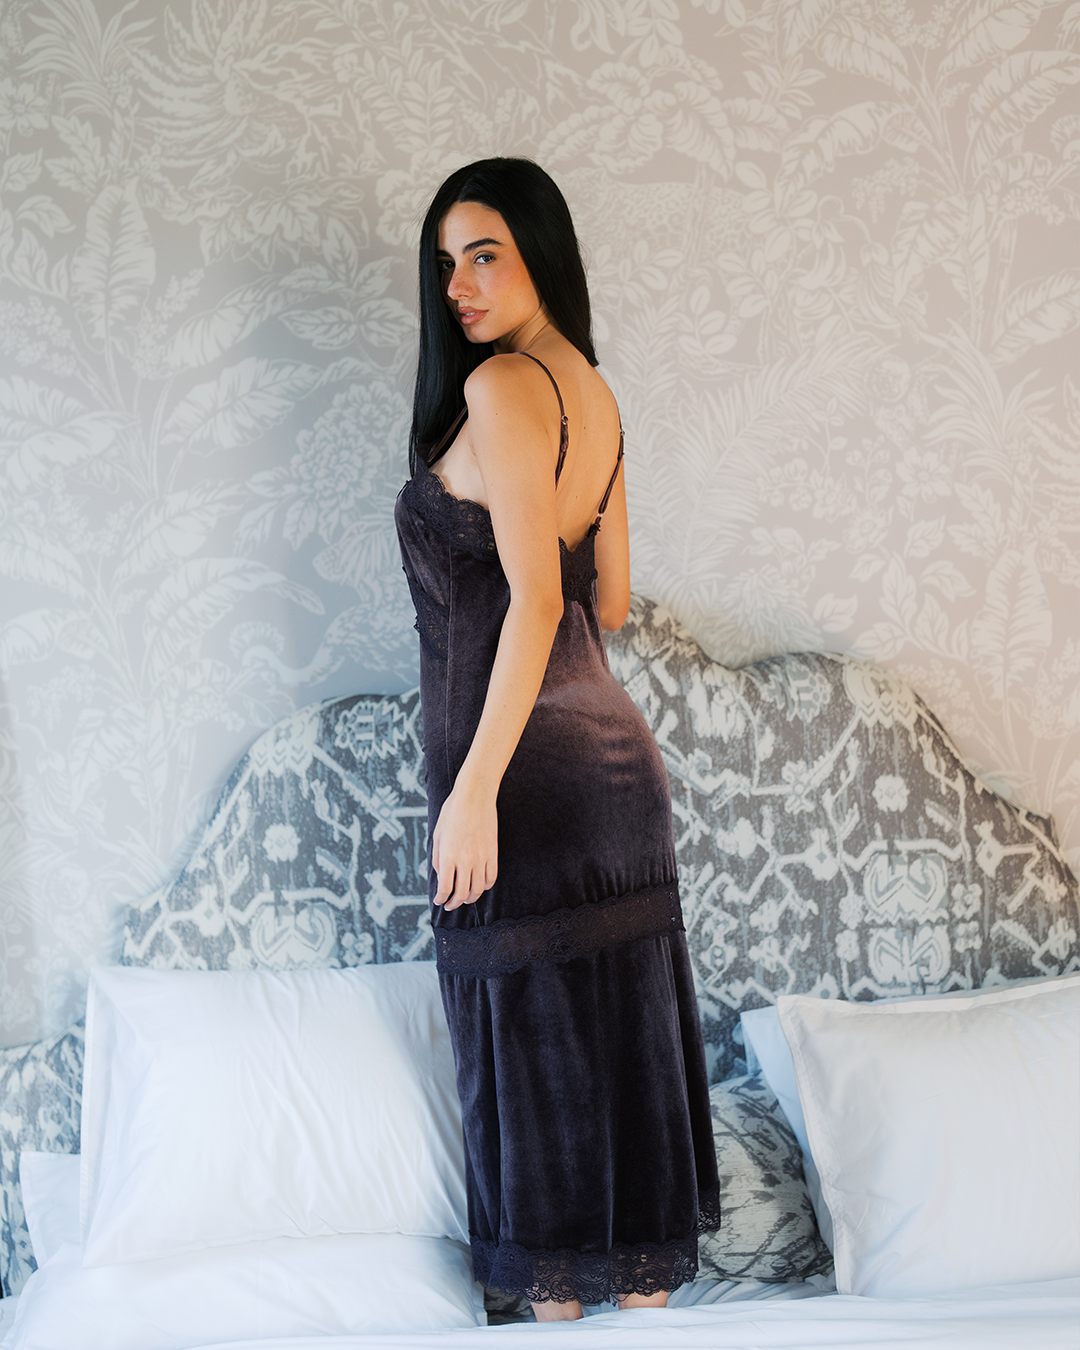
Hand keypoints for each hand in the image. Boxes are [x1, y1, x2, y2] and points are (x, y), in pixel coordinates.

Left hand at [431, 784, 497, 909]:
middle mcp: (466, 860)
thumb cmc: (452, 812)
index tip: (439, 900)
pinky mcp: (493, 853)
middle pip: (462, 894)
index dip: (441, 899)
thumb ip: (438, 859)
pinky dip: (485, 886)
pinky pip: (491, 878)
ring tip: (464, 898)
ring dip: (470, 898)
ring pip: (478, 889)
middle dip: (454, 903)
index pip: (445, 889)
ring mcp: (481, 858)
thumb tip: (442, 876)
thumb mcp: (438, 835)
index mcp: (449, 856)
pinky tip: (478, 885)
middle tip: (450, 905)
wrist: (475, 796)